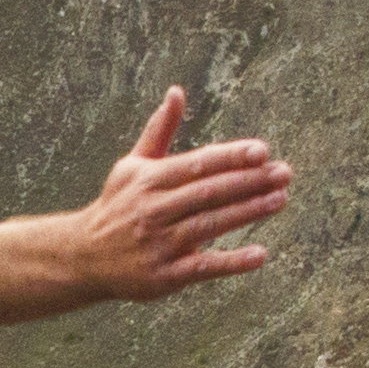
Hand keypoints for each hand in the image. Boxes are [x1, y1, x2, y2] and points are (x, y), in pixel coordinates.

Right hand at [64, 87, 290, 300]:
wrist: (84, 257)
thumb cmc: (118, 206)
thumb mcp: (133, 167)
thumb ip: (159, 130)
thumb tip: (177, 91)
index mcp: (149, 180)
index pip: (197, 164)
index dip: (230, 157)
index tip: (263, 150)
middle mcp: (153, 209)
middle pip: (208, 192)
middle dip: (249, 181)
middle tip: (285, 172)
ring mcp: (159, 244)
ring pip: (209, 224)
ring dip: (248, 212)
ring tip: (281, 199)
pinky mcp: (164, 276)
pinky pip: (203, 268)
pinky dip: (232, 262)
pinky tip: (260, 253)